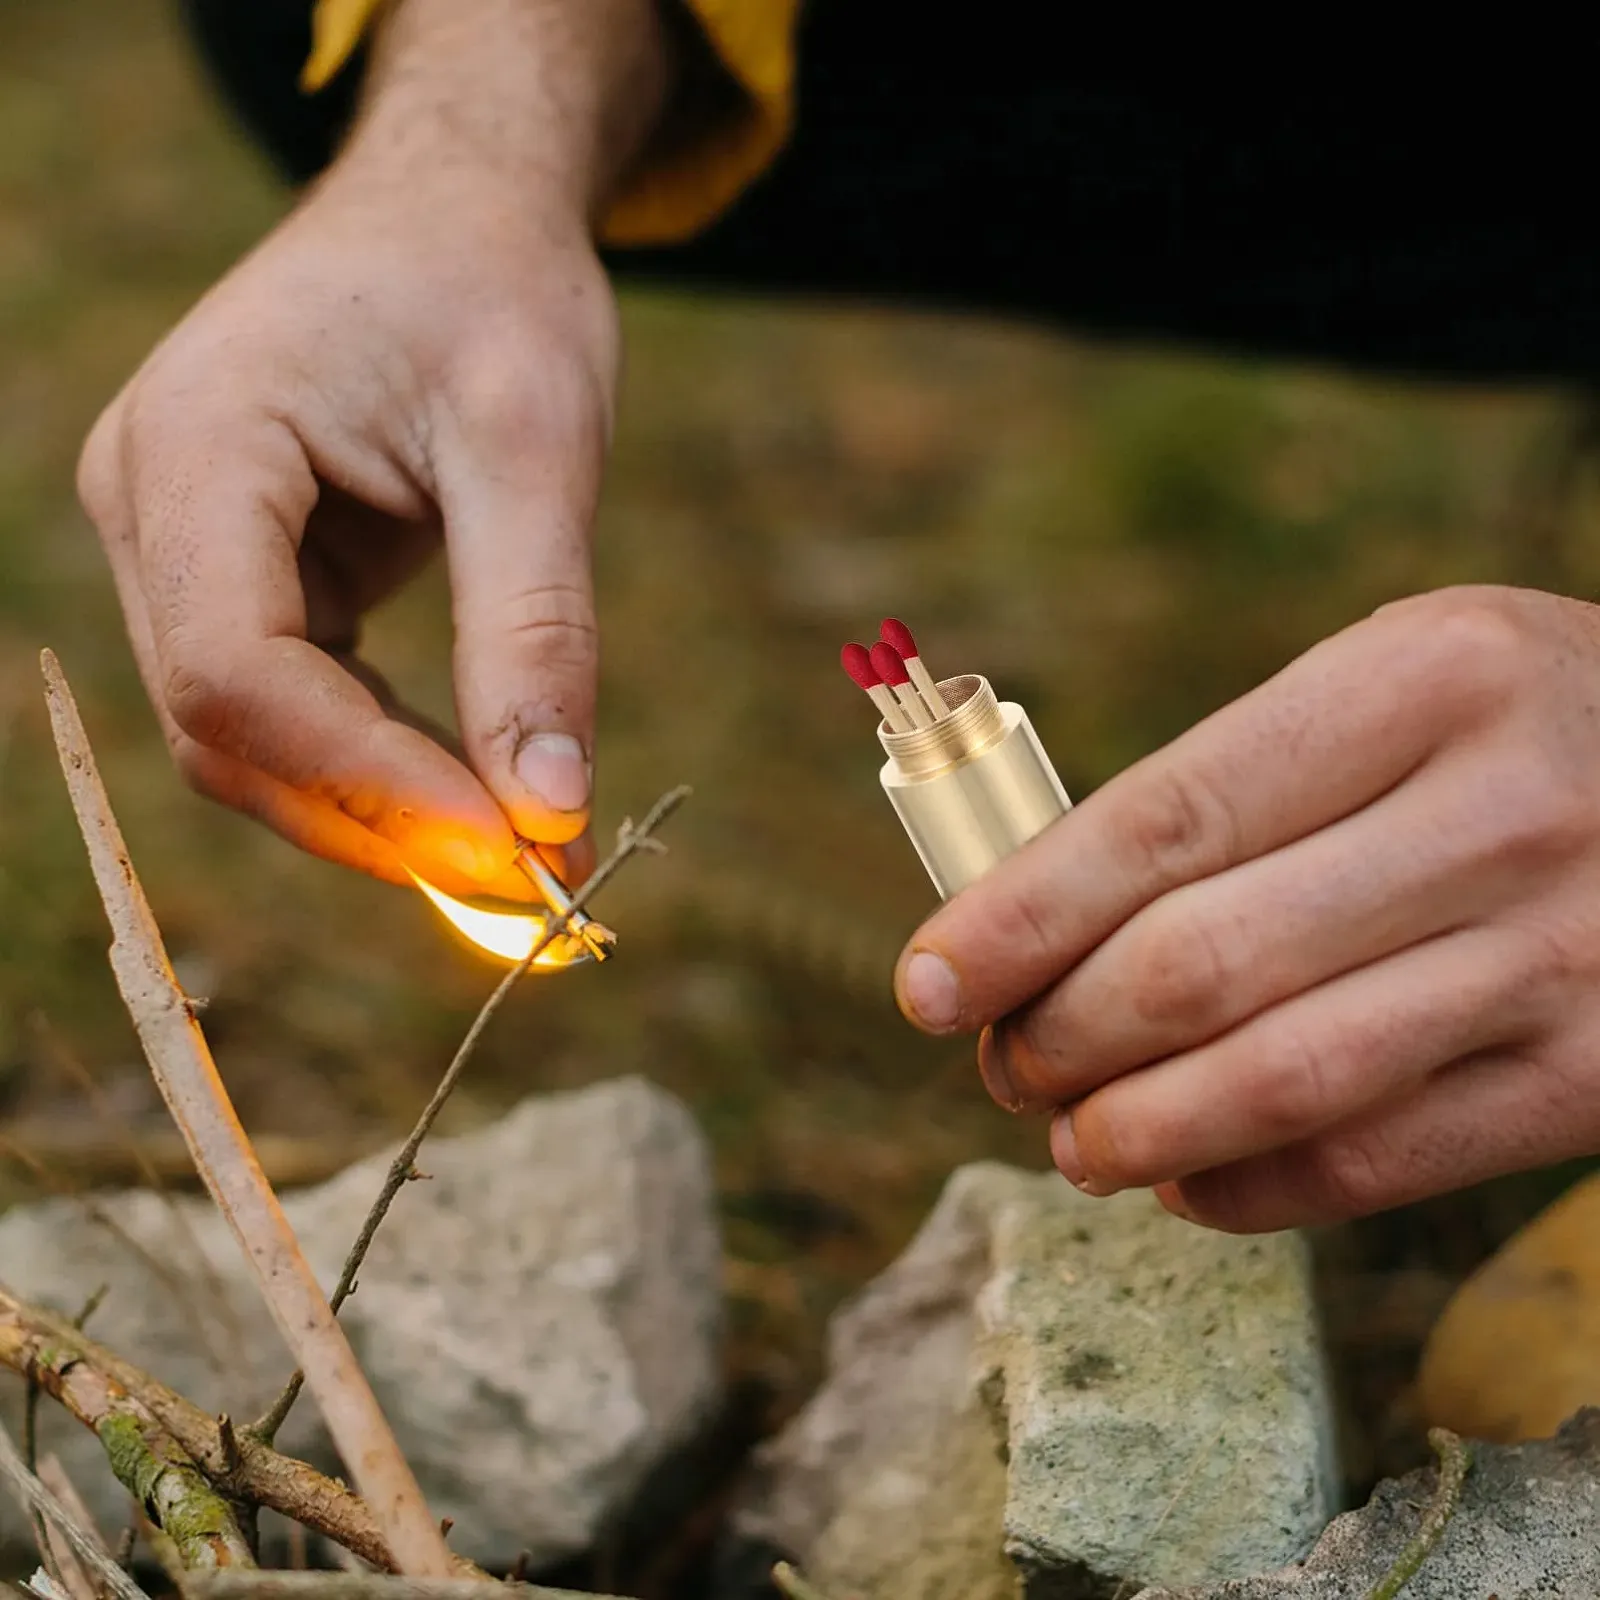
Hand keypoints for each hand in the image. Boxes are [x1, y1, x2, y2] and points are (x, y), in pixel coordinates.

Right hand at [77, 0, 671, 896]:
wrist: (458, 213)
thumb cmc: (491, 290)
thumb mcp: (535, 443)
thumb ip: (534, 626)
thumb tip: (551, 811)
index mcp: (194, 449)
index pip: (234, 671)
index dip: (369, 782)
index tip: (513, 848)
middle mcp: (153, 509)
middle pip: (229, 729)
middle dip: (381, 819)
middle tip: (538, 876)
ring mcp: (183, 550)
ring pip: (254, 740)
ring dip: (385, 810)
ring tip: (530, 841)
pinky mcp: (242, 580)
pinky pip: (295, 708)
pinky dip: (386, 764)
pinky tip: (485, 780)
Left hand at [895, 586, 1599, 1230]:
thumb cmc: (1509, 733)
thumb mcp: (1391, 686)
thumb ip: (1231, 786)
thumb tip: (1035, 922)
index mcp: (1421, 680)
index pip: (1163, 821)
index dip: (1017, 918)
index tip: (923, 982)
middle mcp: (1499, 813)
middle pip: (1199, 965)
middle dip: (1057, 1036)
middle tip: (1002, 1062)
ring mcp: (1561, 956)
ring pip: (1278, 1083)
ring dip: (1130, 1131)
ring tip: (1068, 1139)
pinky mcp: (1594, 1079)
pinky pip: (1373, 1165)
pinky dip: (1242, 1190)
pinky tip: (1182, 1178)